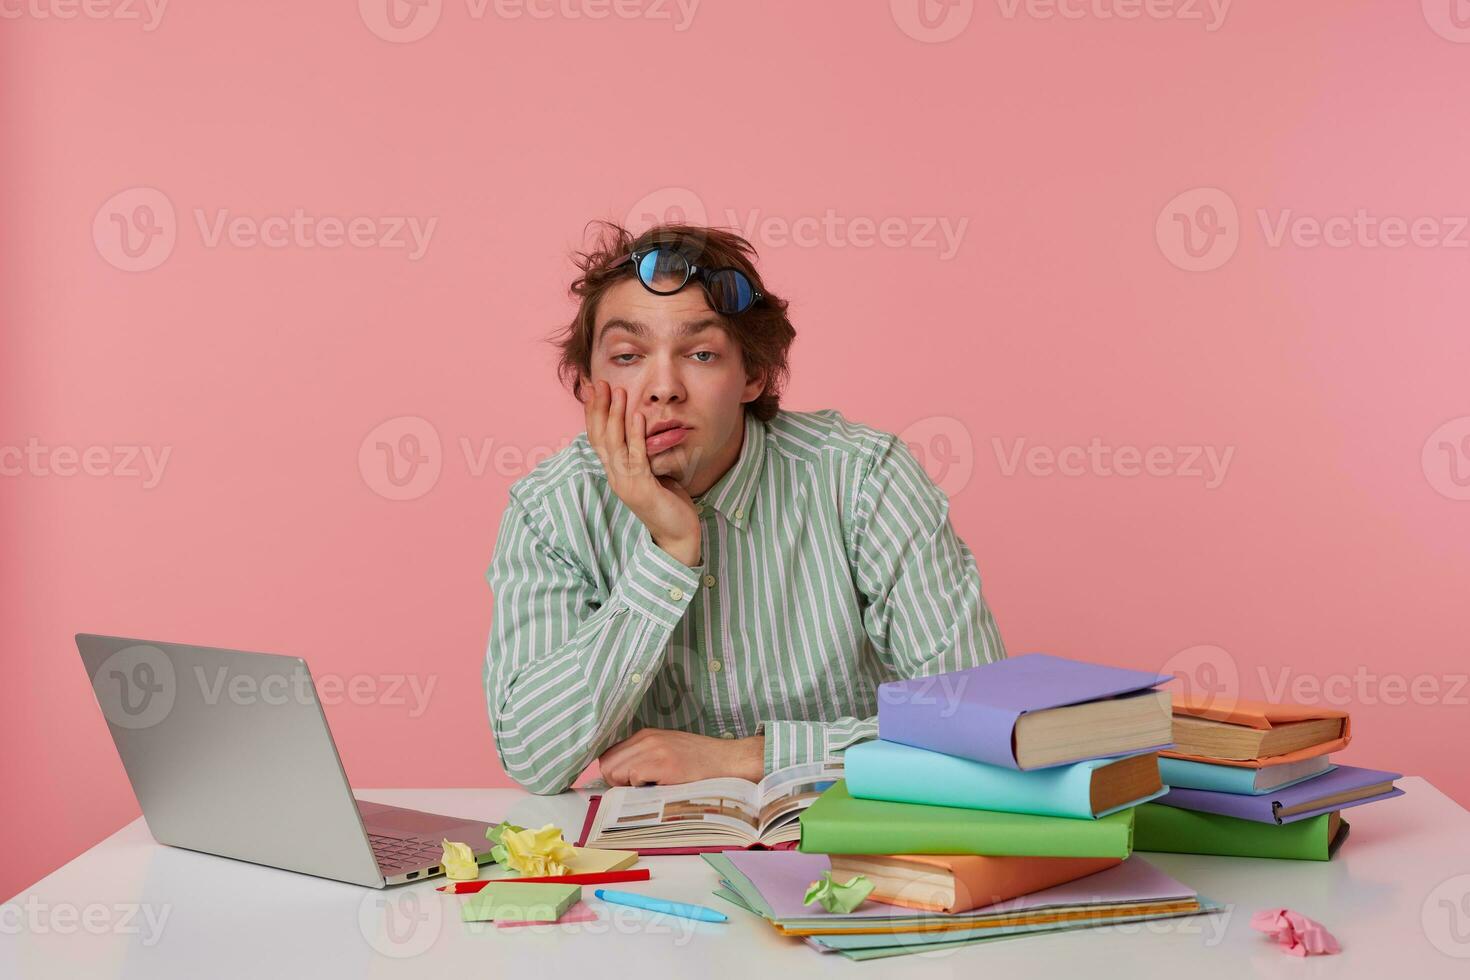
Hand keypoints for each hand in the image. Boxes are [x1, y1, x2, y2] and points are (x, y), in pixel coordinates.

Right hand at [583, 379, 701, 565]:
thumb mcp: (654, 473)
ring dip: (614, 415)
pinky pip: (637, 457)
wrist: (679, 537)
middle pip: (599, 436)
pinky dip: (636, 435)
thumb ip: (645, 454)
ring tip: (617, 391)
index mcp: (615, 472)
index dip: (592, 412)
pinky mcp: (641, 489)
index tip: (592, 388)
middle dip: (597, 408)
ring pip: (614, 444)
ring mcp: (626, 483)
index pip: (597, 437)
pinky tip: (638, 416)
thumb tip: (645, 429)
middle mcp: (615, 477)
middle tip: (598, 382)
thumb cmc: (669, 504)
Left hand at [597, 728, 765, 785]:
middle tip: (638, 791)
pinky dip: (641, 788)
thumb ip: (643, 758)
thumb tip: (617, 777)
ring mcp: (655, 749)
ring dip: (628, 786)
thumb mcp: (667, 751)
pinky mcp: (665, 763)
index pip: (607, 755)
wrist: (729, 761)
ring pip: (616, 771)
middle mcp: (646, 738)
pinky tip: (659, 788)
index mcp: (645, 735)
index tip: (626, 785)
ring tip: (651, 788)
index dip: (612, 774)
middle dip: (616, 783)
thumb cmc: (700, 763)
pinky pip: (633, 777)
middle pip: (607, 765)